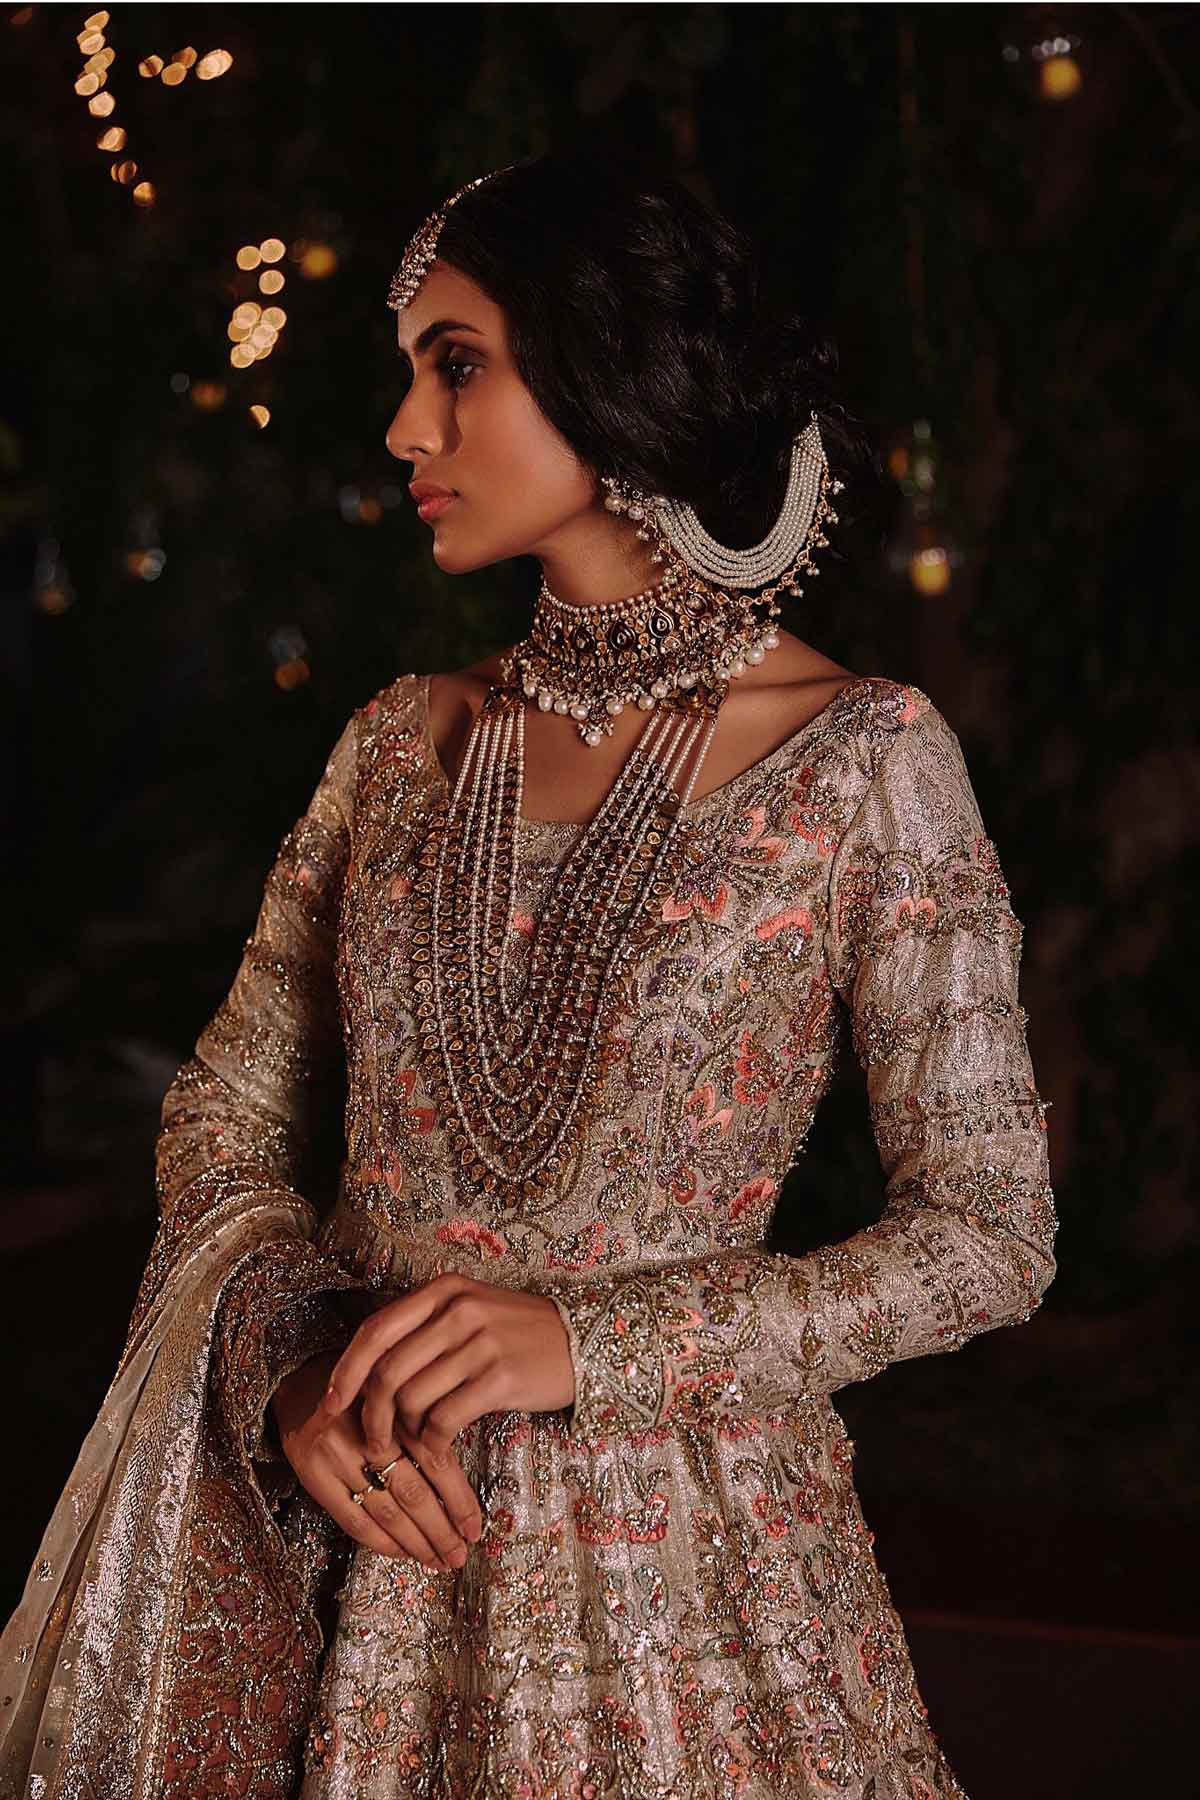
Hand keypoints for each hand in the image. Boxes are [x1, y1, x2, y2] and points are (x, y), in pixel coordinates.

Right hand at [270, 1346, 482, 1569]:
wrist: (299, 1375)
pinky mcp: (312, 1473)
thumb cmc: (361, 1386)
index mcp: (397, 1405)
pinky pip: (353, 1519)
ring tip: (438, 1560)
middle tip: (460, 1555)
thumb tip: (462, 1478)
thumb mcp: (397, 1389)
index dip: (458, 1499)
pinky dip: (381, 1541)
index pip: (435, 1460)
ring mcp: (335, 1454)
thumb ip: (424, 1421)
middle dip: (441, 1530)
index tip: (474, 1527)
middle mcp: (366, 1430)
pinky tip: (403, 1552)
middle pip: (412, 1492)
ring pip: (385, 1511)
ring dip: (416, 1543)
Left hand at [320, 1274, 576, 1460]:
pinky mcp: (500, 1378)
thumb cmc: (517, 1333)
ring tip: (413, 1444)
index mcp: (444, 1290)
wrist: (582, 1342)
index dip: (346, 1371)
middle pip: (387, 1371)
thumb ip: (422, 1328)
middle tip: (372, 1442)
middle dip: (370, 1415)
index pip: (375, 1331)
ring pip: (412, 1398)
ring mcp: (480, 1343)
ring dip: (404, 1432)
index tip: (330, 1403)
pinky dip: (433, 1442)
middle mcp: (459, 1310)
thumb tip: (364, 1370)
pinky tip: (439, 1447)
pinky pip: (444, 1419)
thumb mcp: (470, 1311)